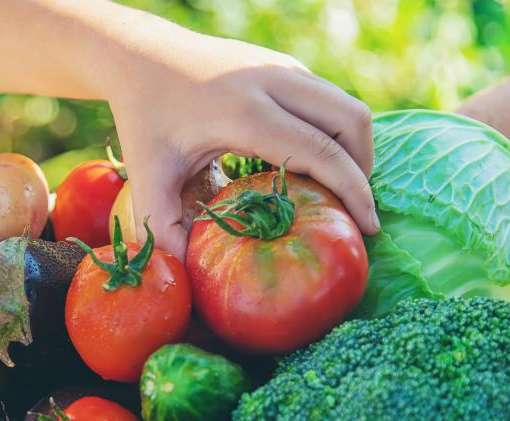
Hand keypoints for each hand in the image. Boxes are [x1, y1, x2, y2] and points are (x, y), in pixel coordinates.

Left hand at [108, 28, 376, 258]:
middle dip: (363, 171)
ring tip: (337, 191)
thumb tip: (188, 273)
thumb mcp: (147, 176)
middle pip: (352, 122)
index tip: (368, 228)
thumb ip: (163, 228)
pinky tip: (313, 165)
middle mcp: (274, 83)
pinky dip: (335, 133)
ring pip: (347, 107)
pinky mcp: (285, 66)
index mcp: (247, 113)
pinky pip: (329, 101)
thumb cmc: (145, 118)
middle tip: (354, 212)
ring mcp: (283, 69)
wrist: (141, 57)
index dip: (355, 193)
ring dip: (354, 150)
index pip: (324, 153)